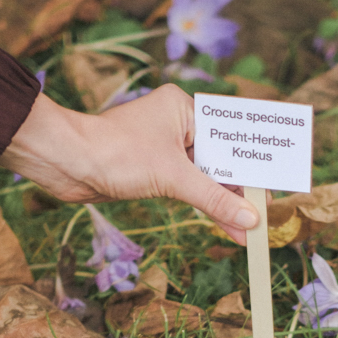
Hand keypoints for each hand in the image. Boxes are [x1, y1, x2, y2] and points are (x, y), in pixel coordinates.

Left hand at [0, 86, 258, 242]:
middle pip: (221, 158)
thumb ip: (214, 198)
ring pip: (205, 176)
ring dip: (223, 202)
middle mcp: (177, 124)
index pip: (232, 136)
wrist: (65, 162)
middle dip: (241, 189)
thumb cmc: (115, 154)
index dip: (254, 164)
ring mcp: (164, 147)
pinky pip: (187, 187)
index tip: (272, 187)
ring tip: (247, 229)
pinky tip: (224, 225)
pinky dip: (204, 205)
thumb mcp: (173, 177)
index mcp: (185, 108)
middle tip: (263, 214)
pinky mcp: (152, 169)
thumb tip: (249, 219)